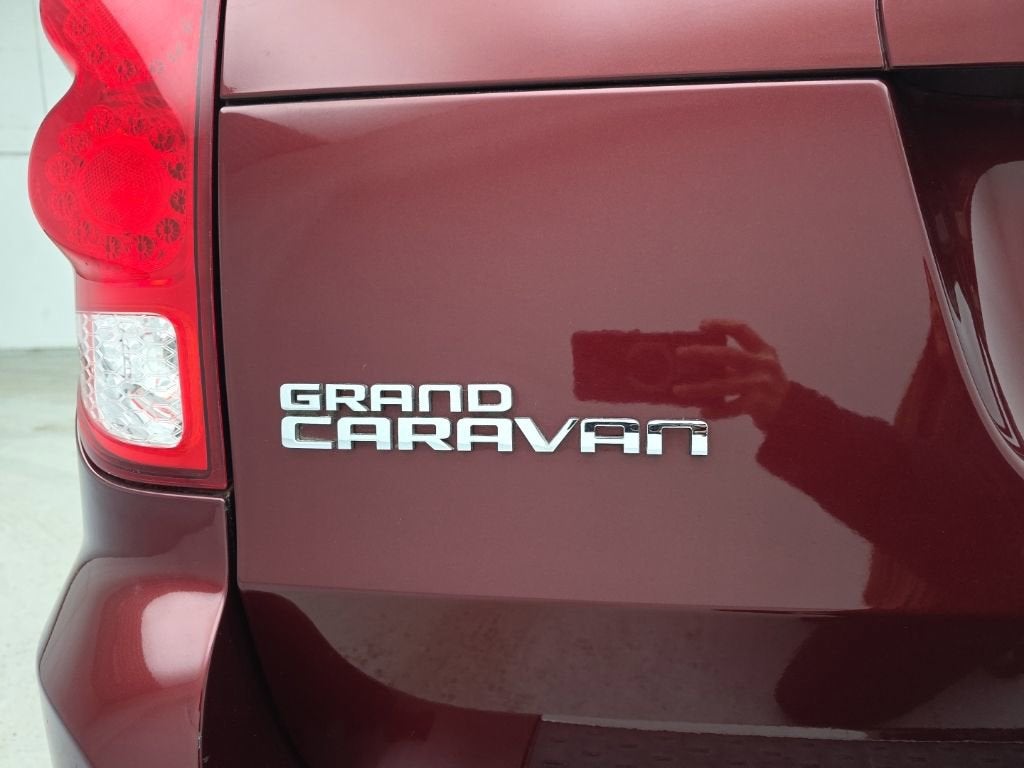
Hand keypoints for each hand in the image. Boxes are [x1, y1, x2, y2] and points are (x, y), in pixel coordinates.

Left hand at [672, 319, 788, 430]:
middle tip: (680, 353)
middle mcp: (762, 365)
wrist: (789, 410)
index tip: (702, 325)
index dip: (722, 325)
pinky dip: (716, 410)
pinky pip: (731, 407)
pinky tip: (703, 411)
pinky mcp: (757, 404)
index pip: (742, 330)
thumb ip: (736, 360)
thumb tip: (698, 357)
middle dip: (701, 353)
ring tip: (678, 390)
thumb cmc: (765, 384)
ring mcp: (760, 385)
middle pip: (728, 355)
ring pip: (723, 385)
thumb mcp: (758, 365)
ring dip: (698, 388)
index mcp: (762, 350)